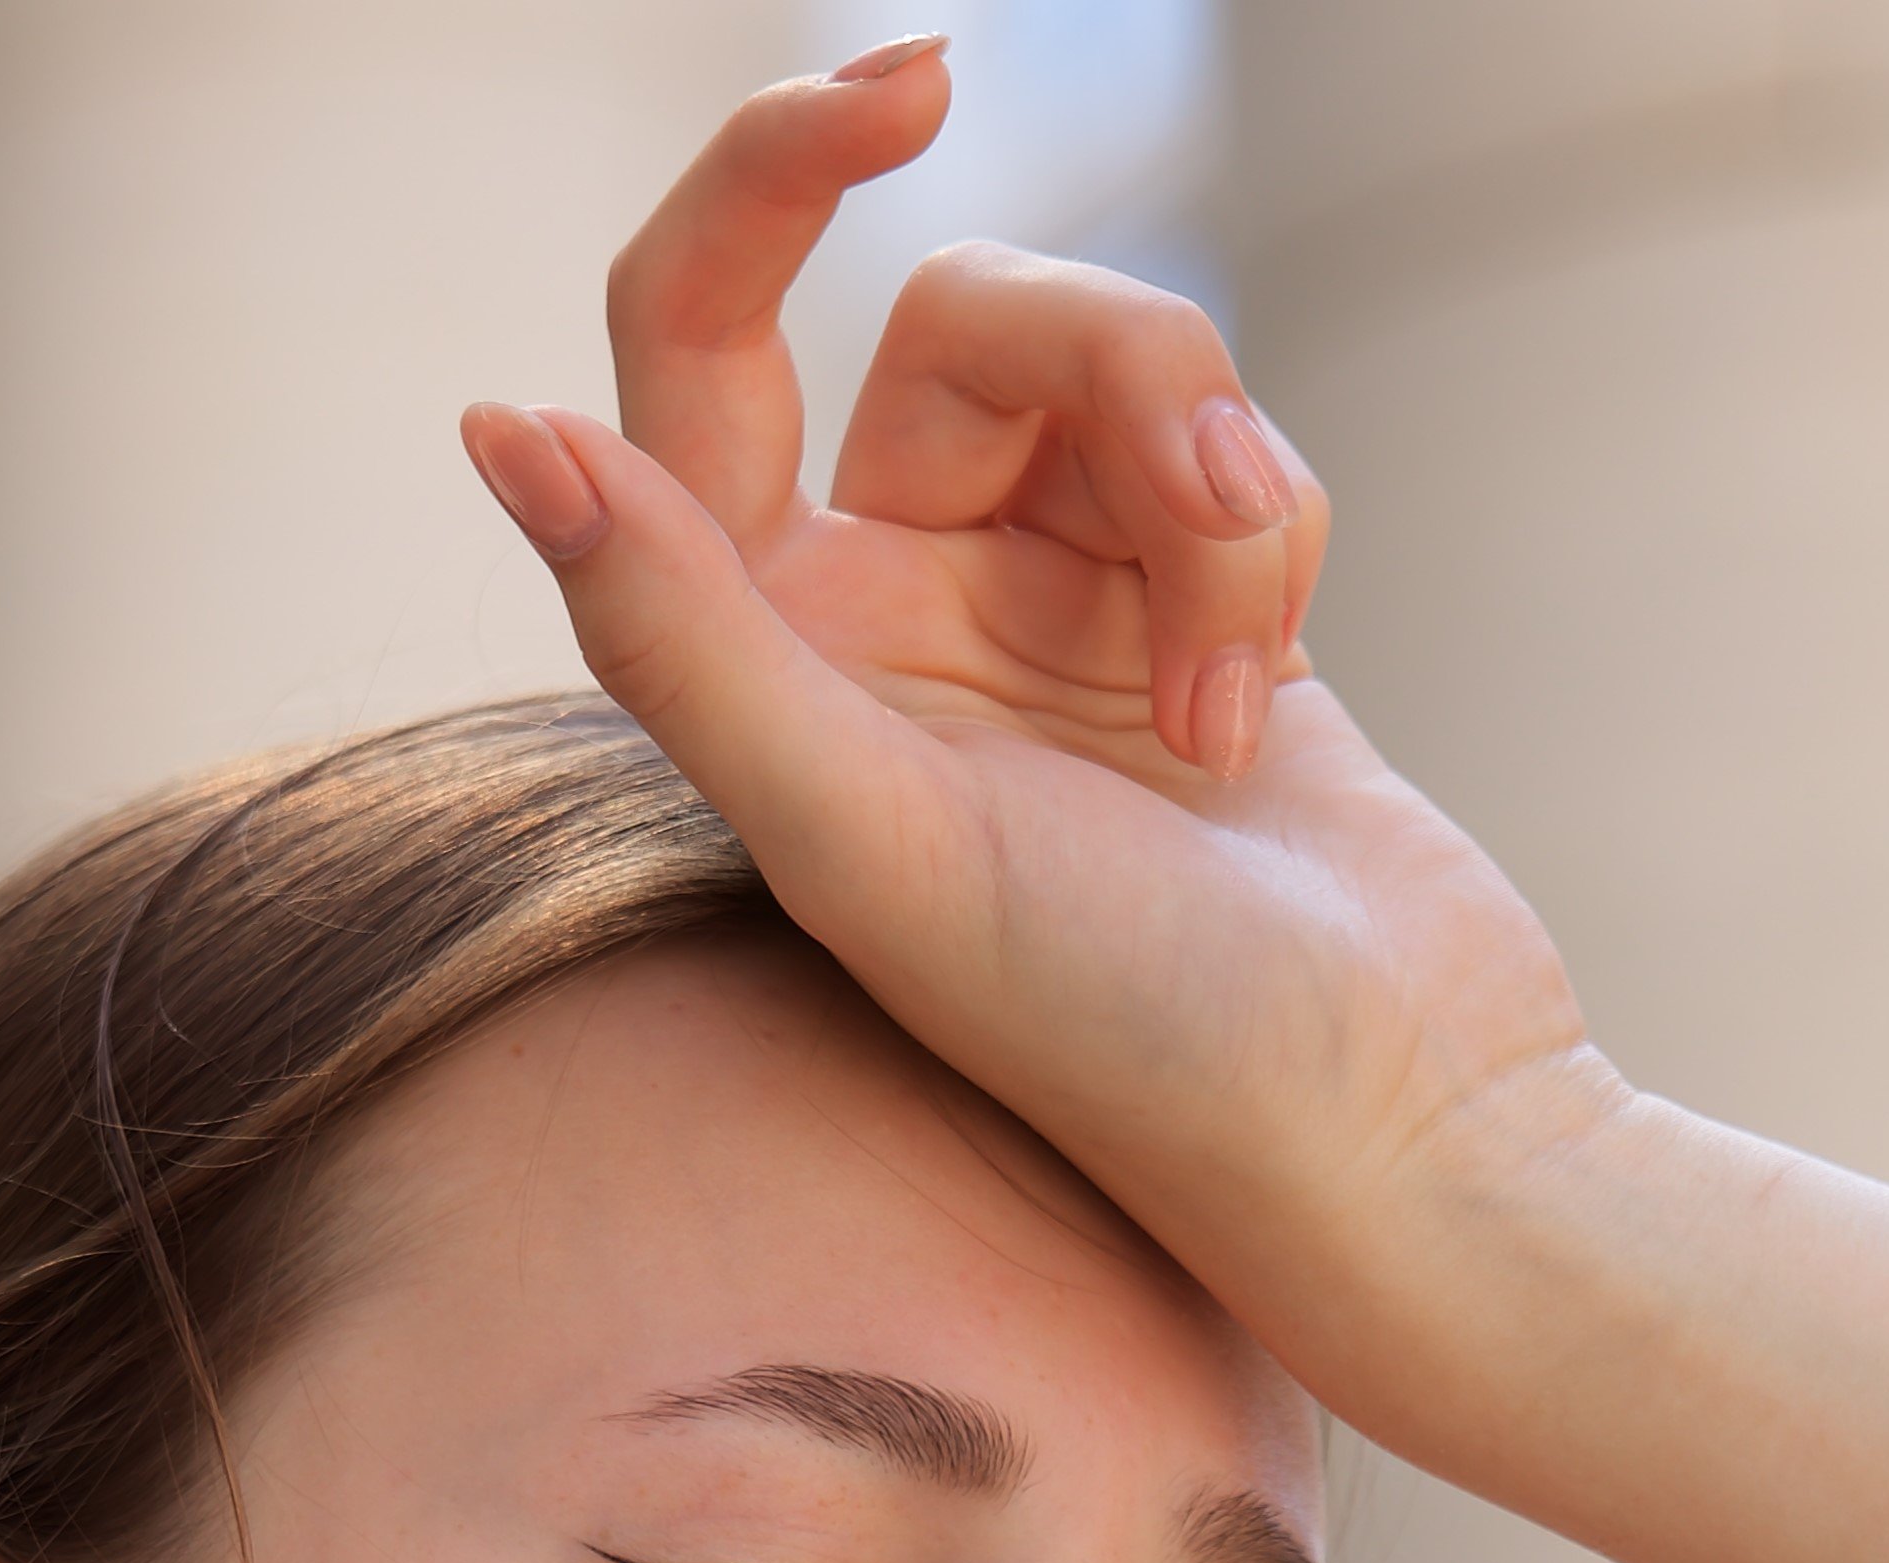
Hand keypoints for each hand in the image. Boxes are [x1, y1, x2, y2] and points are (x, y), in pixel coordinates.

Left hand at [459, 52, 1603, 1370]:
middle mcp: (873, 618)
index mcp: (751, 662)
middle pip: (964, 321)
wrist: (1386, 1132)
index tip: (913, 91)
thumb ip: (681, 640)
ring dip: (1214, 487)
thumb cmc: (1118, 1039)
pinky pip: (1225, 457)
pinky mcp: (1189, 610)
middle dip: (1118, 378)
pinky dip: (1270, 548)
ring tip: (1242, 686)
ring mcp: (1036, 608)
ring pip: (1120, 369)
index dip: (768, 175)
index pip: (691, 338)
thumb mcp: (871, 842)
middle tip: (1215, 501)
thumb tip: (502, 427)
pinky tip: (1273, 704)